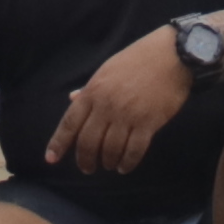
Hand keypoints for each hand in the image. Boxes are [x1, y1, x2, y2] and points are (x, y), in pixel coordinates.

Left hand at [46, 25, 192, 177]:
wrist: (172, 55)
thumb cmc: (138, 59)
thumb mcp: (107, 69)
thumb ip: (90, 88)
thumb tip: (72, 98)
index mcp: (94, 91)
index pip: (70, 122)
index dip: (59, 143)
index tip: (51, 159)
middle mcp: (106, 106)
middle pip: (88, 142)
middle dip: (85, 160)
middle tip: (88, 168)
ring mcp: (127, 116)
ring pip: (110, 149)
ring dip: (107, 162)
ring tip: (108, 165)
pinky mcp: (148, 123)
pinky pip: (133, 151)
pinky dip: (127, 163)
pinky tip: (124, 166)